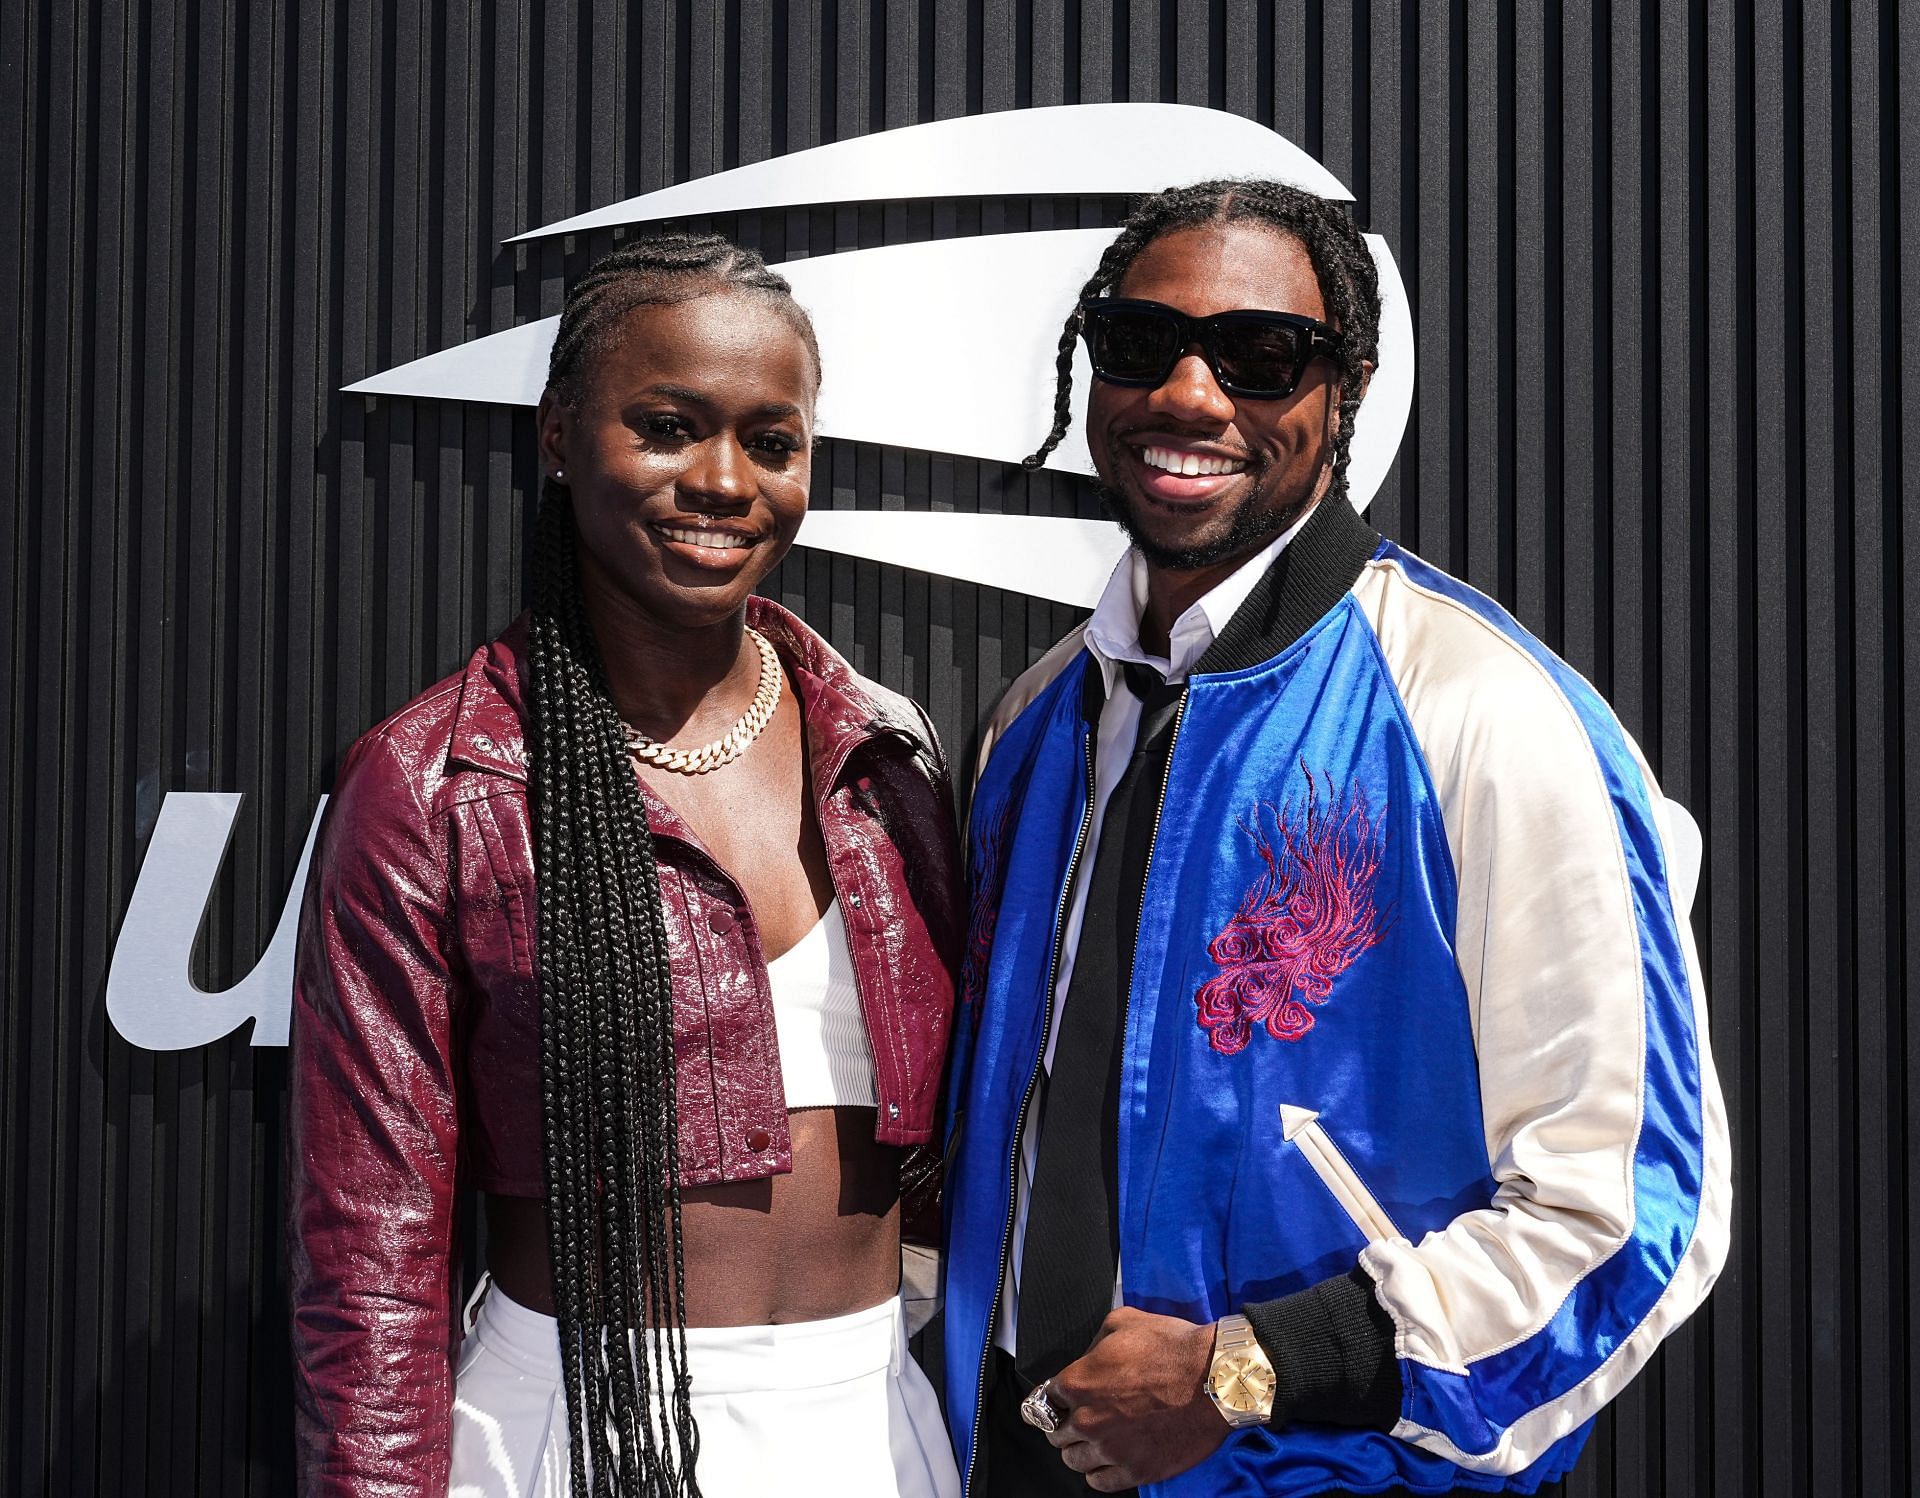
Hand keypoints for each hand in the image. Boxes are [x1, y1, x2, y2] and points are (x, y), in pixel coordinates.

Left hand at [1042, 1307, 1228, 1491]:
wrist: (1213, 1379)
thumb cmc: (1173, 1349)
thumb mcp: (1124, 1322)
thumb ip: (1095, 1342)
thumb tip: (1090, 1356)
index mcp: (1079, 1382)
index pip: (1046, 1399)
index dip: (1056, 1397)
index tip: (1062, 1400)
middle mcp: (1088, 1420)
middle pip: (1056, 1434)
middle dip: (1065, 1425)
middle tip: (1080, 1419)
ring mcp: (1111, 1449)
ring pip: (1074, 1461)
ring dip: (1080, 1451)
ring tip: (1093, 1442)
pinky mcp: (1136, 1470)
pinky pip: (1100, 1482)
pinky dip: (1099, 1473)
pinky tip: (1107, 1462)